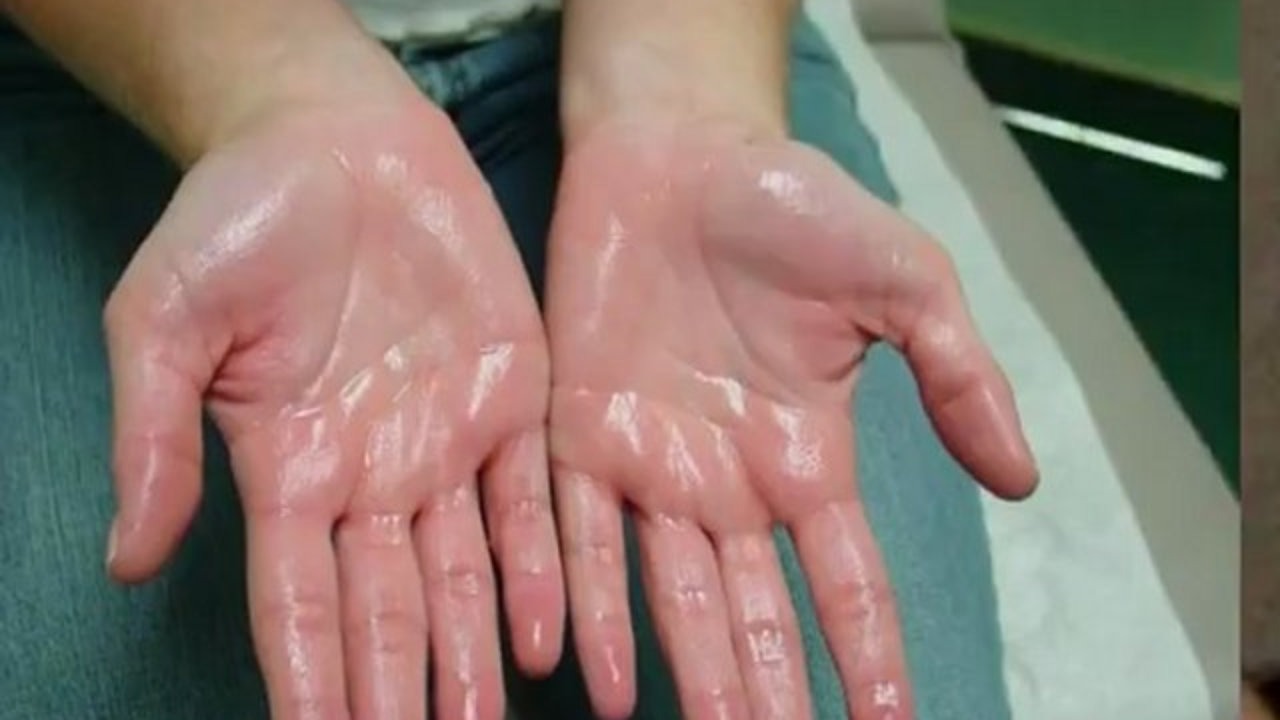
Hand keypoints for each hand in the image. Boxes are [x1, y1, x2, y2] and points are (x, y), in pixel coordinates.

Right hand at [103, 97, 563, 719]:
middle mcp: (372, 477)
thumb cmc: (238, 220)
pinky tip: (547, 637)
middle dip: (399, 690)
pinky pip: (532, 501)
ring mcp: (448, 443)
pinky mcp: (513, 400)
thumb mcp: (166, 320)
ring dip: (474, 655)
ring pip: (465, 575)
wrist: (332, 137)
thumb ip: (155, 437)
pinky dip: (541, 569)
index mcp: (288, 471)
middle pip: (388, 609)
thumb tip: (130, 560)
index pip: (297, 600)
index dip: (308, 675)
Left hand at [545, 120, 1036, 719]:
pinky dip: (584, 605)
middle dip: (769, 693)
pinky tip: (592, 678)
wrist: (676, 150)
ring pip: (668, 598)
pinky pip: (577, 535)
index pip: (848, 584)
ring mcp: (651, 465)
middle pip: (755, 616)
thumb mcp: (902, 279)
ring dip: (686, 676)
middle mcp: (728, 482)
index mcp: (807, 457)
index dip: (871, 659)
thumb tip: (1022, 484)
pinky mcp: (575, 434)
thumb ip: (957, 376)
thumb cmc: (791, 206)